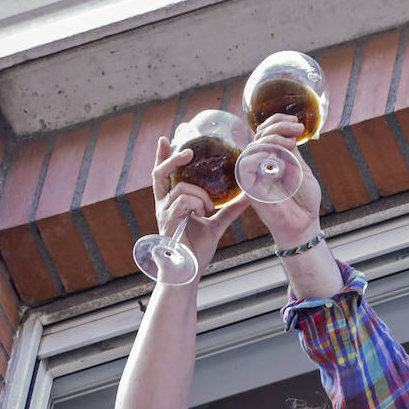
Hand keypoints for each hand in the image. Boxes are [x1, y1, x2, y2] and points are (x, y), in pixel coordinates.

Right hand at [150, 136, 248, 276]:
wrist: (190, 270)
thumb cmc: (198, 250)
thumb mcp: (216, 225)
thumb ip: (229, 210)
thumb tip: (248, 197)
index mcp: (172, 203)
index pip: (164, 175)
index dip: (163, 156)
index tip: (166, 138)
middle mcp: (164, 205)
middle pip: (160, 173)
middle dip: (171, 158)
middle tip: (187, 151)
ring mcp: (164, 212)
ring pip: (181, 188)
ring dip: (200, 194)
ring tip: (209, 208)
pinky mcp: (169, 221)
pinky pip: (183, 201)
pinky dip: (197, 203)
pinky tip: (203, 214)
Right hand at [245, 114, 323, 246]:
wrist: (304, 223)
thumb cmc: (304, 199)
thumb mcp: (301, 168)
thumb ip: (291, 151)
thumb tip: (287, 130)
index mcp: (271, 156)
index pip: (264, 130)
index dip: (277, 120)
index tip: (296, 121)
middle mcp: (259, 162)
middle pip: (258, 134)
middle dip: (278, 127)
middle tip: (297, 130)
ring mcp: (252, 173)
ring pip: (254, 145)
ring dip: (273, 139)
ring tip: (292, 145)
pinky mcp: (248, 185)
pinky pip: (248, 163)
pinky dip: (264, 157)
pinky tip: (279, 162)